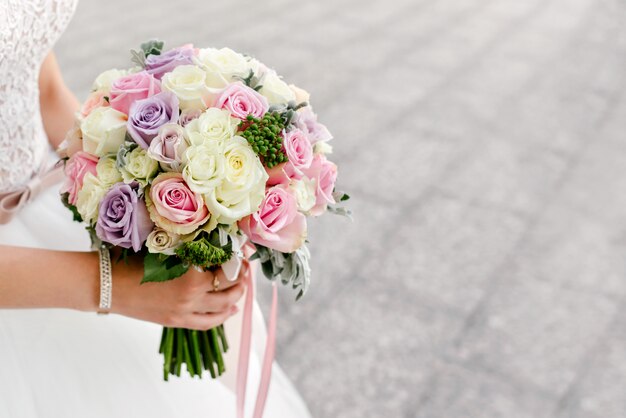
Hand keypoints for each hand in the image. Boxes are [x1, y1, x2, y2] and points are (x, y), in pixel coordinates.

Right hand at [111, 256, 249, 330]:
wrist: (106, 284)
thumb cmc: (132, 259)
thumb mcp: (165, 247)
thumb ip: (190, 247)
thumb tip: (215, 240)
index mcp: (191, 275)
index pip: (227, 268)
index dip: (238, 258)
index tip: (243, 250)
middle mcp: (192, 297)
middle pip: (229, 289)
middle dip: (241, 277)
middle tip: (245, 266)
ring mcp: (184, 312)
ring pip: (222, 308)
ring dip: (236, 296)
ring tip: (240, 285)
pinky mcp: (176, 322)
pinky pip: (207, 323)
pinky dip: (222, 316)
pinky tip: (231, 309)